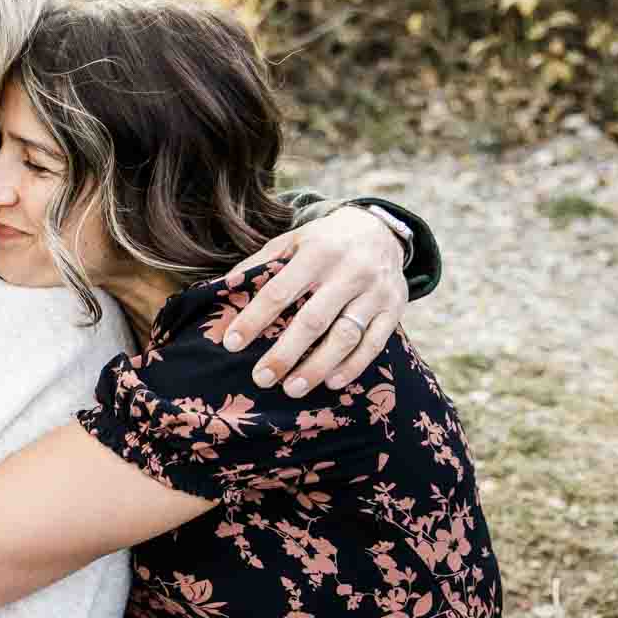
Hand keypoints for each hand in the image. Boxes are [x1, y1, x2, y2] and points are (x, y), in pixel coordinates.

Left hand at [221, 205, 407, 395]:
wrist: (379, 229)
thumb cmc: (324, 241)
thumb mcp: (291, 241)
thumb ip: (260, 264)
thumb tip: (222, 287)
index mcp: (317, 252)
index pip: (279, 291)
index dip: (253, 319)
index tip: (231, 343)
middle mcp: (349, 271)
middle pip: (313, 320)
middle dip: (285, 353)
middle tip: (261, 378)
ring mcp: (375, 291)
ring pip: (345, 336)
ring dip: (317, 366)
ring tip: (291, 388)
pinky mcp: (395, 308)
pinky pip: (374, 343)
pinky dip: (353, 366)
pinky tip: (331, 382)